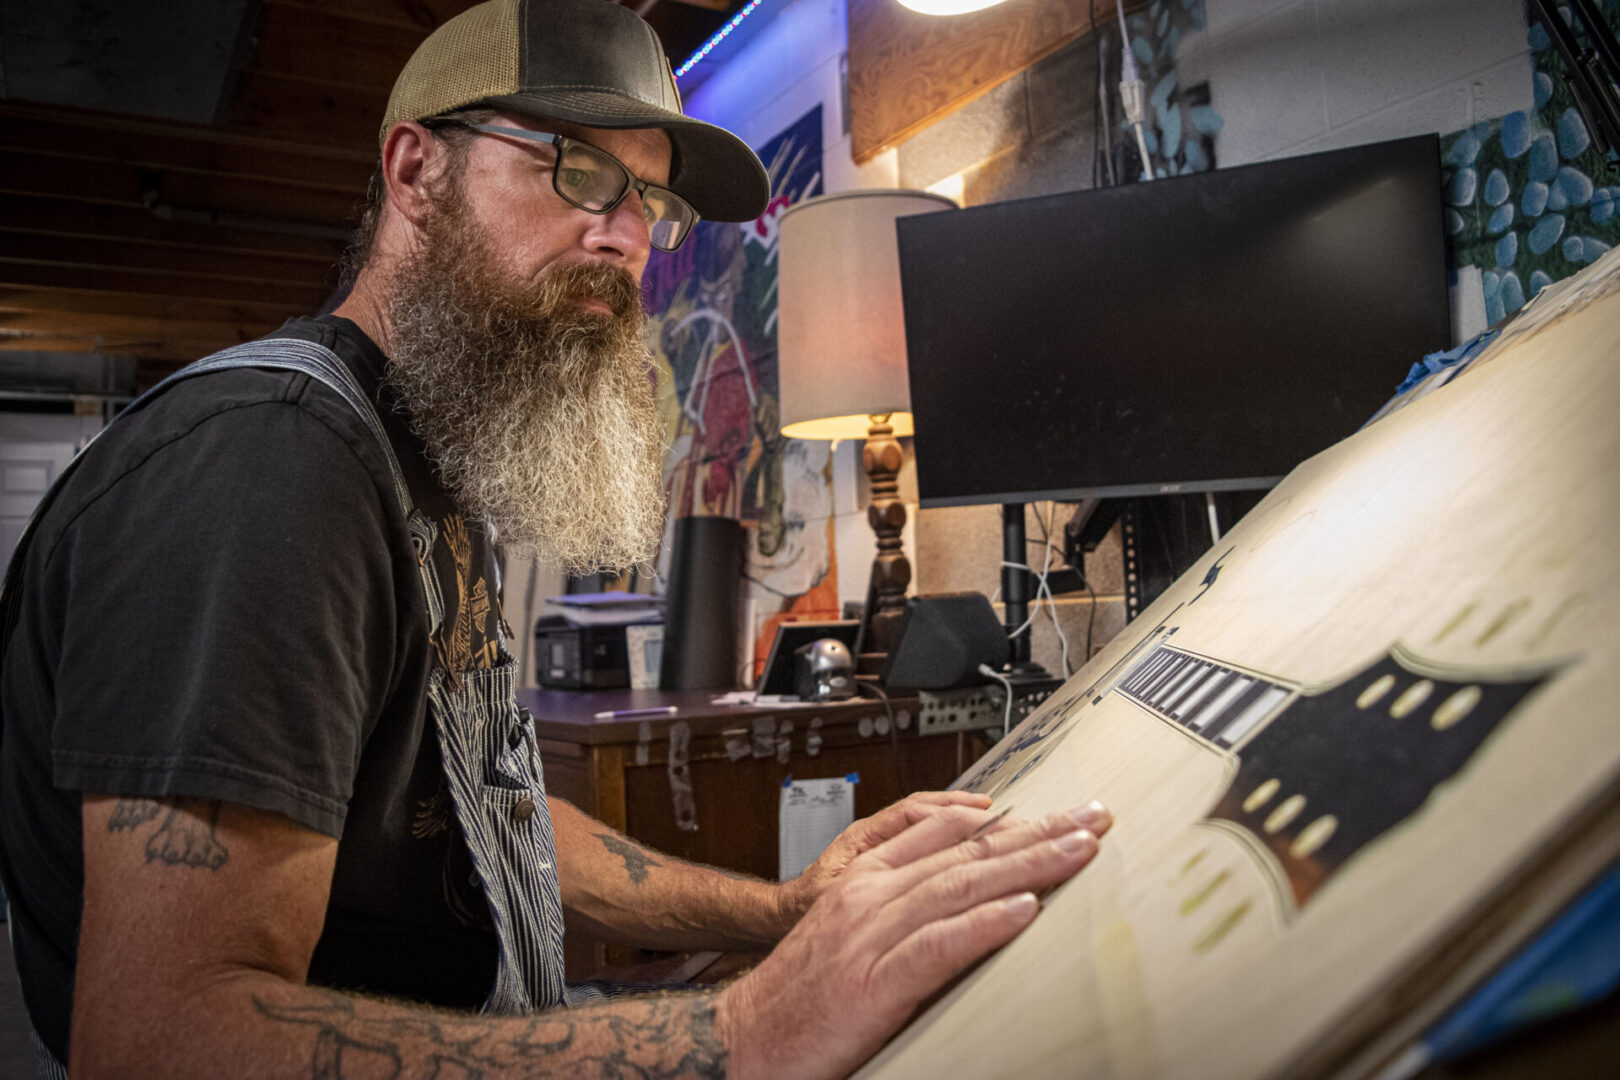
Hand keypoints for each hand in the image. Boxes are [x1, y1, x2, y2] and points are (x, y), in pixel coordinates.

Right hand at [718, 800, 1112, 1079]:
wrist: (741, 1039)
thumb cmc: (799, 997)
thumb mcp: (850, 934)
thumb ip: (901, 909)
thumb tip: (968, 899)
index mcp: (865, 879)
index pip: (949, 833)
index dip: (1012, 819)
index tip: (1060, 812)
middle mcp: (870, 895)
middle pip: (968, 852)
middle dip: (1038, 833)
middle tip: (1092, 817)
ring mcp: (871, 935)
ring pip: (962, 886)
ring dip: (1028, 867)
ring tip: (1078, 851)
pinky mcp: (874, 982)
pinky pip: (938, 946)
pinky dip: (983, 926)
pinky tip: (1024, 913)